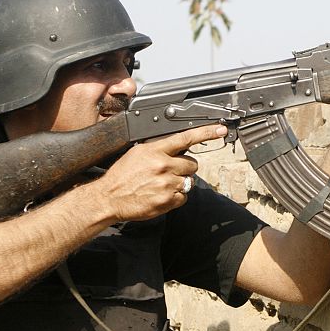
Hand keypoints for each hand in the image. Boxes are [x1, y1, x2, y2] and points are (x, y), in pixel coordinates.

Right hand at [96, 124, 227, 220]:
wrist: (109, 197)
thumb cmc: (121, 175)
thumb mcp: (137, 153)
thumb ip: (158, 148)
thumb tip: (177, 146)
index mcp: (155, 150)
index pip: (186, 137)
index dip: (206, 133)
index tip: (220, 129)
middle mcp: (163, 165)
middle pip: (193, 164)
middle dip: (185, 168)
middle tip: (170, 172)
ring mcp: (166, 184)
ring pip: (189, 182)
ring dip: (180, 183)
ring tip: (162, 184)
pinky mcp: (167, 201)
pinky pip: (183, 197)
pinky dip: (176, 197)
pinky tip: (161, 195)